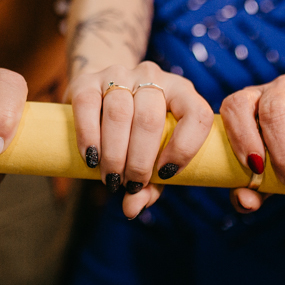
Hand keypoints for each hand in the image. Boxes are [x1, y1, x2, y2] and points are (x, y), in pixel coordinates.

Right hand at [70, 62, 213, 218]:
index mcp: (182, 92)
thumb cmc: (135, 132)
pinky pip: (88, 105)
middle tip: (129, 184)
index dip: (185, 148)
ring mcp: (119, 74)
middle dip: (139, 160)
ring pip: (119, 112)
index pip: (197, 114)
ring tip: (110, 178)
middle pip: (150, 118)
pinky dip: (89, 136)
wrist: (99, 94)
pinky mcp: (87, 80)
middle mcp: (153, 77)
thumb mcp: (152, 155)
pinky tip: (91, 158)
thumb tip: (132, 210)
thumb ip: (150, 184)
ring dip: (114, 153)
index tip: (165, 175)